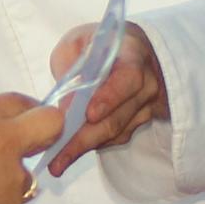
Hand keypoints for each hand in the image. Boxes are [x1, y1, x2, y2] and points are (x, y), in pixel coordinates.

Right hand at [0, 76, 61, 203]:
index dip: (23, 106)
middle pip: (51, 124)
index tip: (17, 114)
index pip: (18, 100)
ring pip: (29, 169)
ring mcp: (12, 178)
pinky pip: (14, 200)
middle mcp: (5, 143)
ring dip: (12, 174)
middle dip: (47, 127)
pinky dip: (0, 202)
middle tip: (26, 139)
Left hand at [38, 21, 165, 172]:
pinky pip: (116, 137)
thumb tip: (66, 105)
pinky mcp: (137, 122)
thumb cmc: (98, 44)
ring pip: (117, 132)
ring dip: (85, 147)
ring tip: (58, 162)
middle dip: (86, 137)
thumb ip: (69, 67)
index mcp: (133, 55)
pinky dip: (93, 144)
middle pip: (119, 116)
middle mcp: (146, 83)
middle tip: (59, 157)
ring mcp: (145, 106)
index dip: (110, 97)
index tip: (89, 114)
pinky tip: (70, 152)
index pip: (129, 78)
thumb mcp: (77, 42)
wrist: (128, 51)